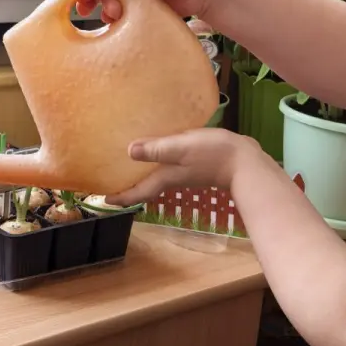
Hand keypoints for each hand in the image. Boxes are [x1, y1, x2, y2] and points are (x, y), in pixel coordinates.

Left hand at [107, 129, 265, 206]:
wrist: (245, 161)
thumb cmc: (212, 154)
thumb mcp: (181, 148)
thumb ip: (157, 149)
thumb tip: (128, 151)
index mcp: (164, 178)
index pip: (136, 192)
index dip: (118, 197)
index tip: (100, 198)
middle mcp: (170, 178)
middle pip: (143, 186)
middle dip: (126, 185)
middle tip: (108, 179)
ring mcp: (182, 173)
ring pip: (154, 176)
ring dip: (140, 173)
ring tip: (125, 164)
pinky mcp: (192, 164)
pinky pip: (167, 165)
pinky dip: (156, 162)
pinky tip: (156, 149)